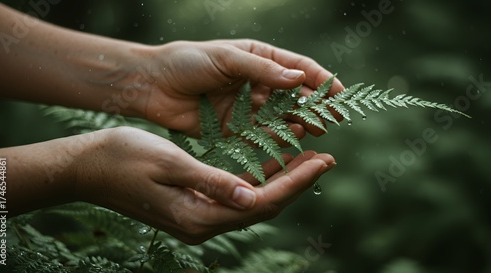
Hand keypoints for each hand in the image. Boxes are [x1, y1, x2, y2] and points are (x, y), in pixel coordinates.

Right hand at [76, 127, 335, 243]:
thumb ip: (212, 183)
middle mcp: (201, 224)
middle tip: (325, 159)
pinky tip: (272, 163)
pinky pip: (235, 196)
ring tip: (307, 158)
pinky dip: (257, 179)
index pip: (261, 202)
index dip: (295, 182)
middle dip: (296, 182)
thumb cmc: (123, 158)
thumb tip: (252, 198)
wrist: (86, 168)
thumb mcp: (169, 164)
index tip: (322, 161)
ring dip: (280, 180)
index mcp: (197, 216)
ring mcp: (196, 218)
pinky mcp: (192, 207)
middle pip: (262, 206)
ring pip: (252, 202)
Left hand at [134, 39, 343, 137]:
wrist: (153, 85)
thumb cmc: (188, 61)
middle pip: (293, 96)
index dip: (321, 80)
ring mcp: (247, 107)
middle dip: (314, 107)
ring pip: (280, 117)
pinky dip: (275, 138)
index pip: (298, 68)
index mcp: (259, 58)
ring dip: (298, 124)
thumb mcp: (227, 58)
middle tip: (332, 120)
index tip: (340, 94)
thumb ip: (262, 70)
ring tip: (315, 131)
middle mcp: (257, 83)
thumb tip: (300, 78)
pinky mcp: (234, 129)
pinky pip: (260, 135)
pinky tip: (289, 140)